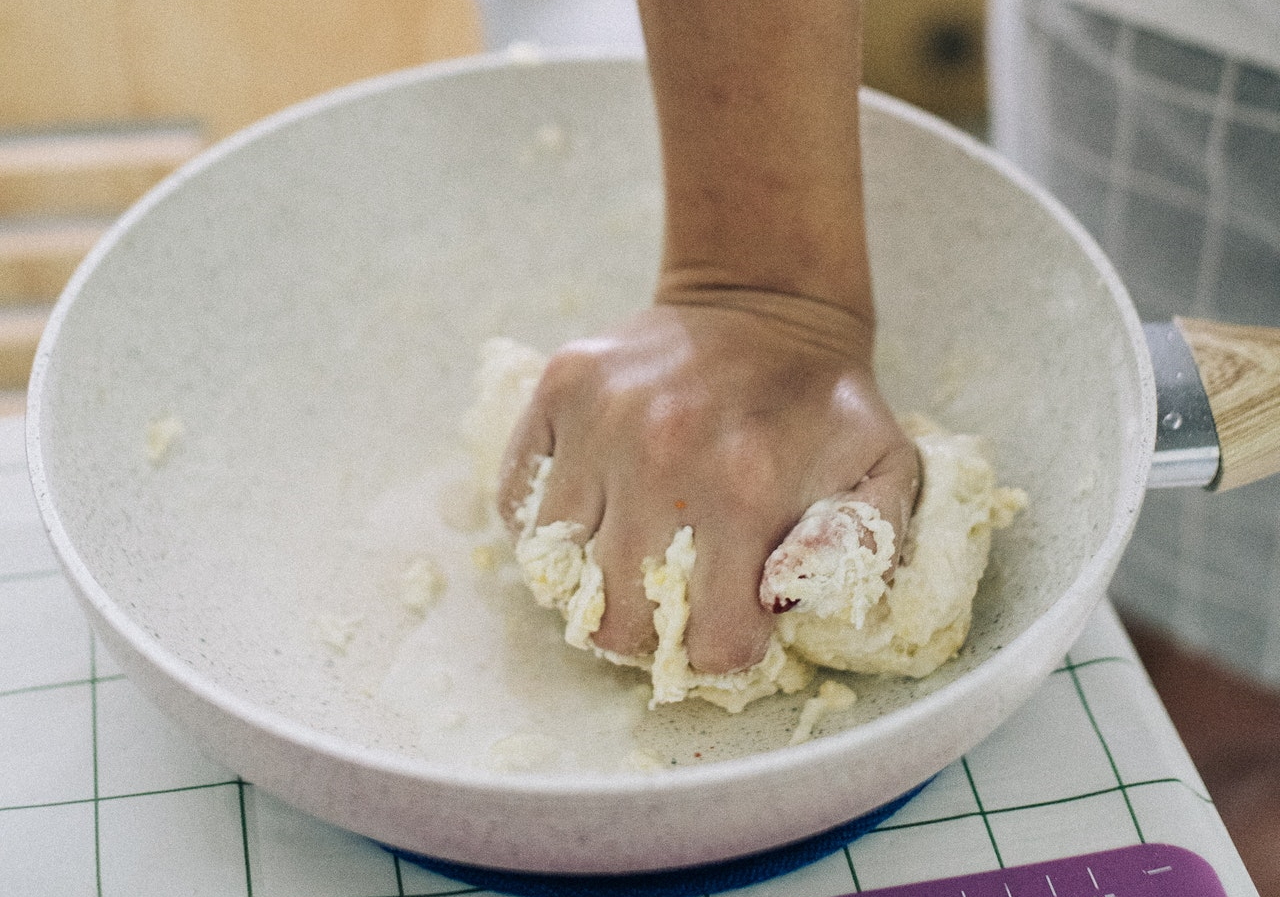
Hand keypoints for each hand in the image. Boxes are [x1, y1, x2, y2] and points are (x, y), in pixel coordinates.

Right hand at [497, 292, 919, 673]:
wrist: (765, 298)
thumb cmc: (823, 403)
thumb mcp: (886, 469)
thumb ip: (861, 549)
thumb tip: (776, 600)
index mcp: (745, 490)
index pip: (709, 643)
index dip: (723, 647)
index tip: (729, 621)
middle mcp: (661, 459)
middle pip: (616, 620)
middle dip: (647, 630)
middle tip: (669, 601)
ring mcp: (599, 422)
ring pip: (556, 566)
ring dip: (591, 579)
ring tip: (628, 554)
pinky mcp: (559, 390)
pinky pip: (519, 500)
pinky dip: (546, 526)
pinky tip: (592, 513)